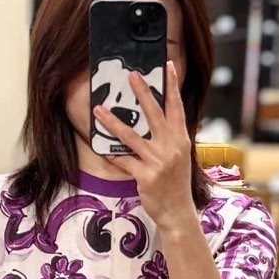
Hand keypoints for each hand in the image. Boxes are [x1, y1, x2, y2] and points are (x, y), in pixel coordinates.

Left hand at [93, 56, 197, 237]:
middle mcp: (171, 146)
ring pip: (131, 136)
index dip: (172, 86)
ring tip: (98, 109)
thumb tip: (155, 119)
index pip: (177, 107)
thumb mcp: (179, 156)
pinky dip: (112, 155)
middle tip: (131, 74)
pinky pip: (123, 161)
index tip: (168, 66)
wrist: (178, 212)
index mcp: (181, 139)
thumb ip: (169, 138)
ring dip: (112, 121)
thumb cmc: (176, 183)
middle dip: (142, 92)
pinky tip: (101, 147)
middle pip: (154, 114)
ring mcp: (158, 161)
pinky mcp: (145, 176)